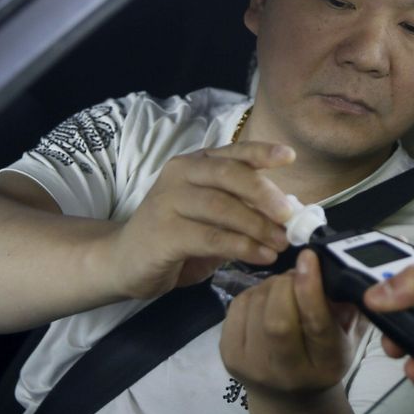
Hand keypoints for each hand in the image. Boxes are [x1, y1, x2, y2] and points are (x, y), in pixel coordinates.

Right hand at [101, 142, 296, 300]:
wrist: (123, 262)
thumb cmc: (177, 237)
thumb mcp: (214, 219)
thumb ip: (243, 209)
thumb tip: (288, 213)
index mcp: (195, 164)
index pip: (232, 152)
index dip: (261, 152)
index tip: (289, 157)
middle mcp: (180, 175)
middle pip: (228, 174)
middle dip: (264, 194)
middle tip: (289, 216)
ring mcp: (167, 201)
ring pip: (221, 206)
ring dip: (257, 226)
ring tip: (281, 243)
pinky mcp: (163, 233)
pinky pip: (210, 237)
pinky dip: (241, 247)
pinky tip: (261, 256)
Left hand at [220, 249, 363, 399]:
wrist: (287, 397)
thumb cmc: (323, 358)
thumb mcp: (346, 336)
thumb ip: (344, 305)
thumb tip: (328, 267)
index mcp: (323, 366)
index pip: (314, 325)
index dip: (310, 288)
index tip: (308, 256)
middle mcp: (285, 373)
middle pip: (277, 318)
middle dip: (286, 284)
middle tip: (297, 274)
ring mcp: (250, 366)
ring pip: (256, 306)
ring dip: (271, 285)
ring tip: (285, 288)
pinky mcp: (228, 355)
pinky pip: (238, 305)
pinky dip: (254, 292)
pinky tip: (267, 298)